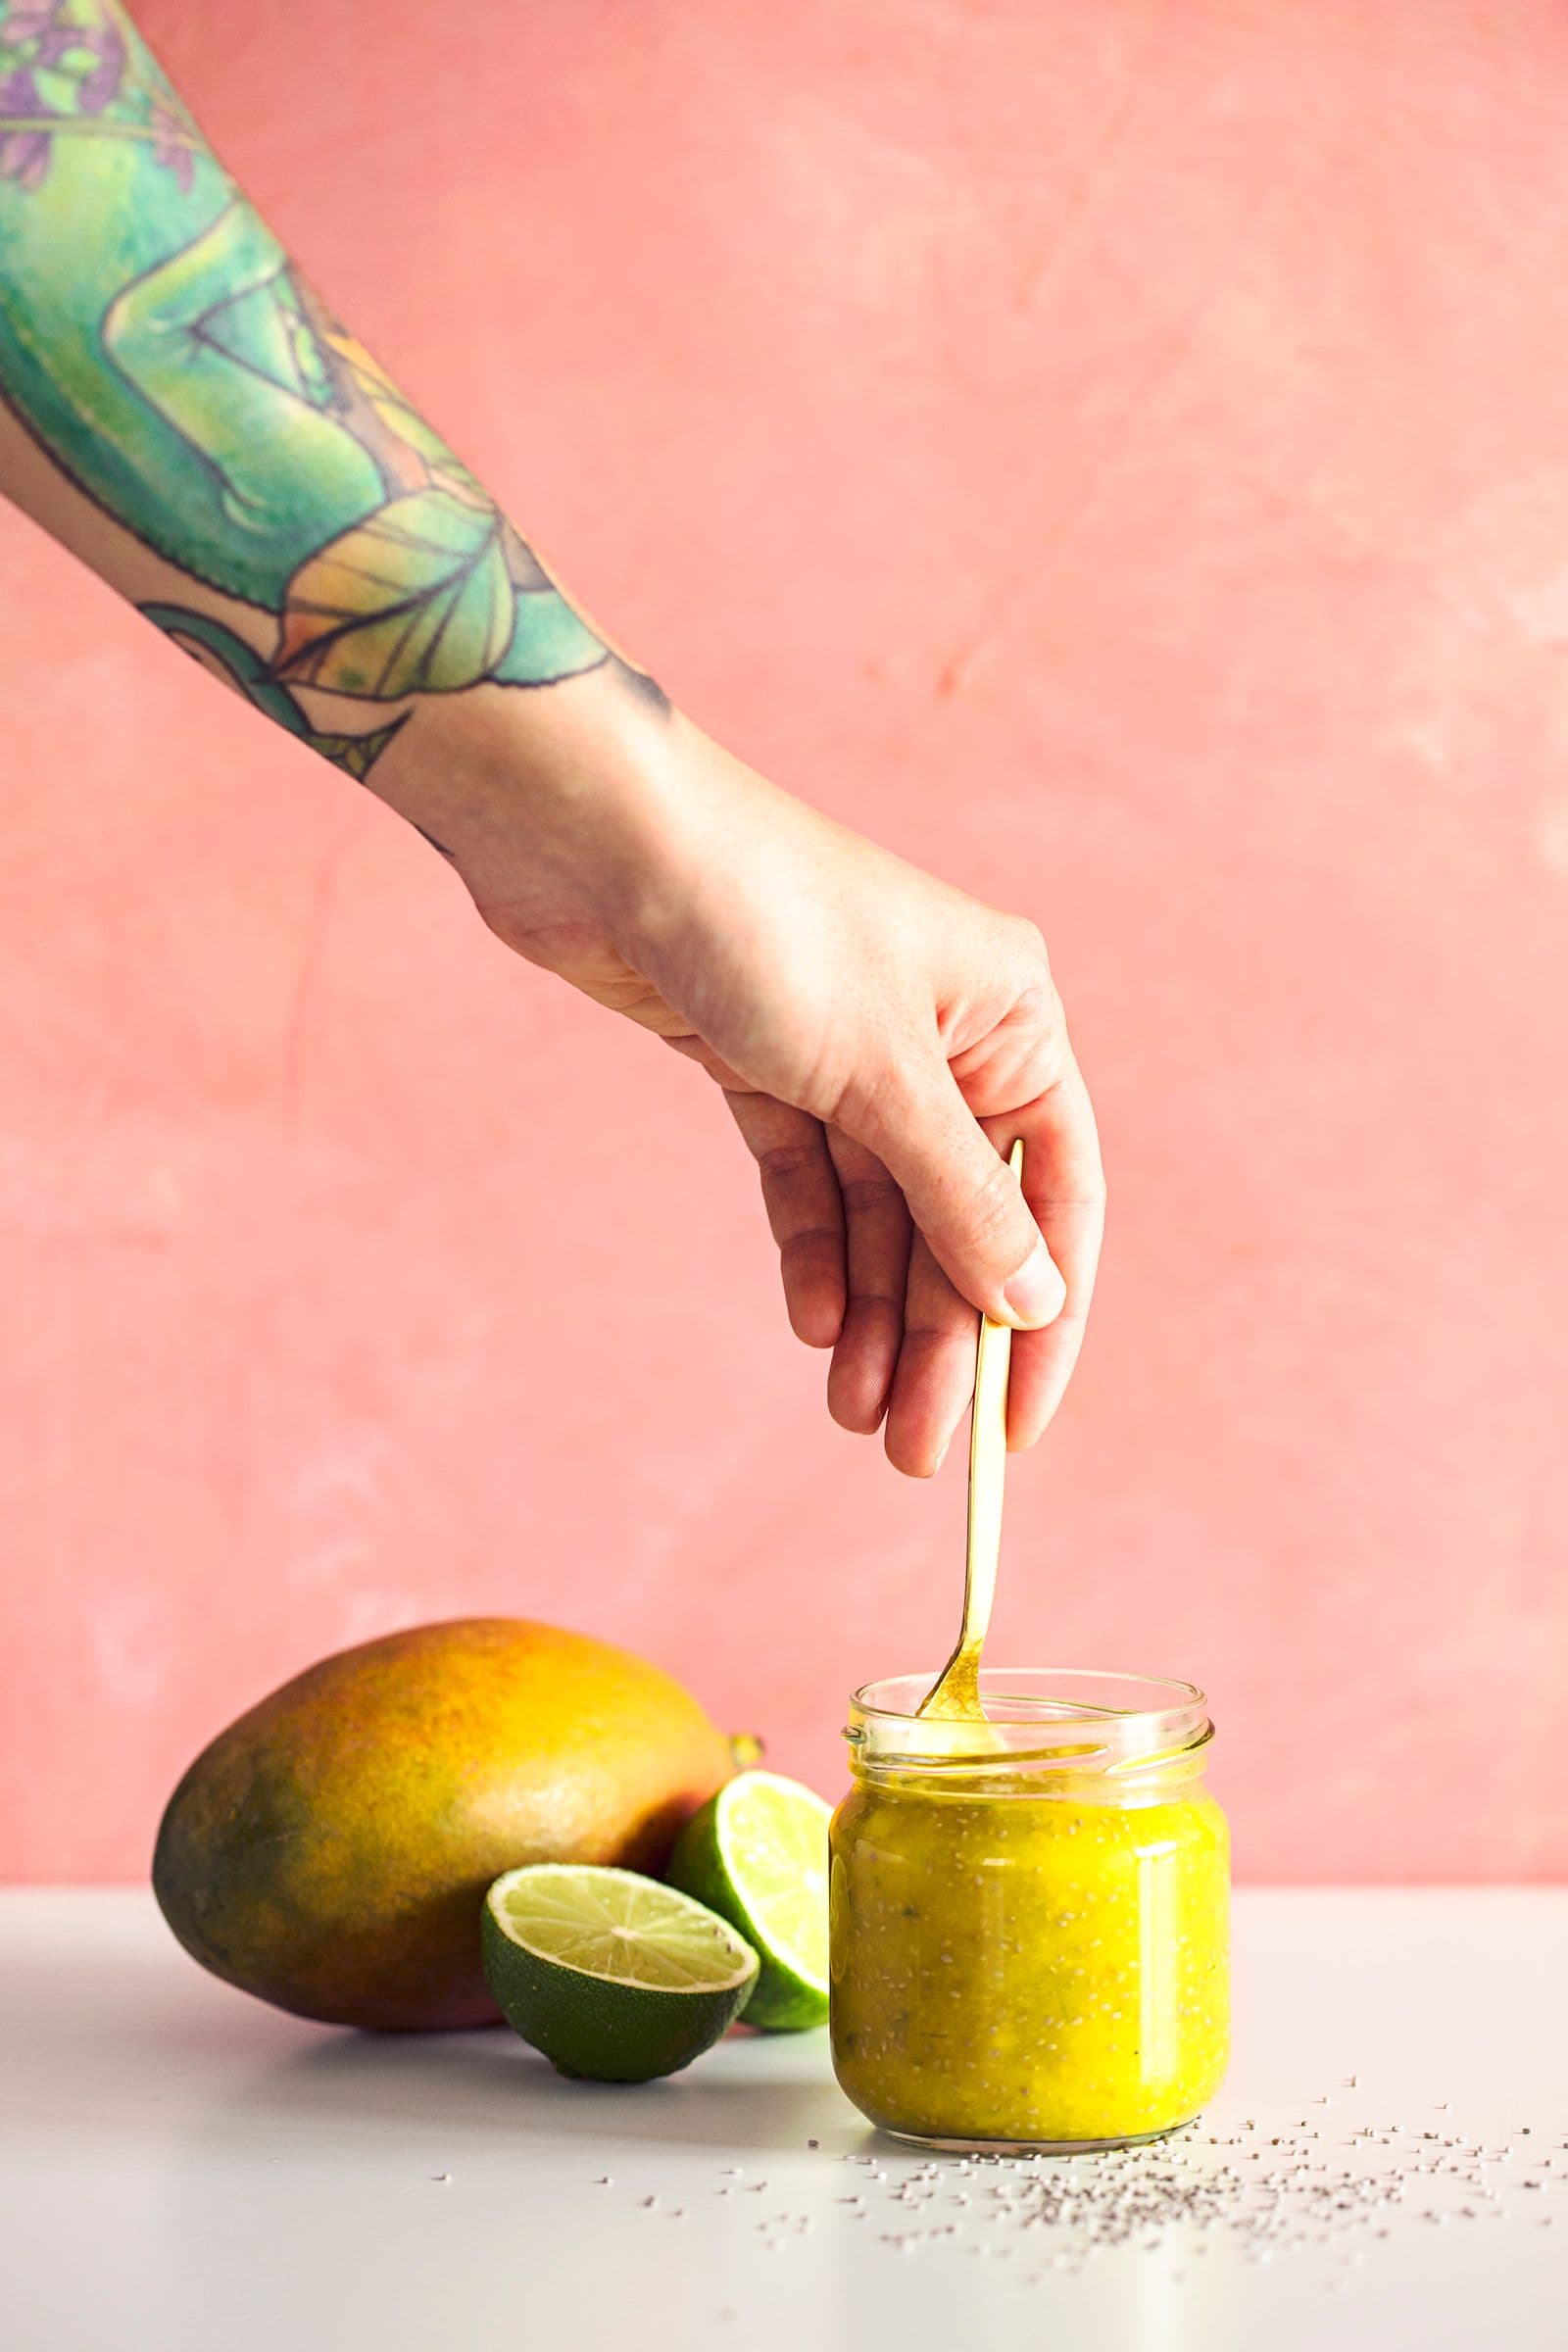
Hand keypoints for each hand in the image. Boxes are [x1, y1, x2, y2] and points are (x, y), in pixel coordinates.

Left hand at [376, 675, 1105, 1475]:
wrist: (601, 842)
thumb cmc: (765, 922)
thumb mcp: (881, 1074)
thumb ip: (959, 1198)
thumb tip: (1032, 1299)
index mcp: (1011, 1016)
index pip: (1055, 1193)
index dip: (1044, 1315)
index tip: (1018, 1425)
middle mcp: (945, 1037)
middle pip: (960, 1219)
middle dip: (939, 1335)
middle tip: (912, 1449)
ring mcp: (852, 1053)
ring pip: (881, 1213)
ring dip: (872, 1314)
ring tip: (854, 1413)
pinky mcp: (764, 1064)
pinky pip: (809, 1183)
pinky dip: (814, 1252)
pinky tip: (813, 1328)